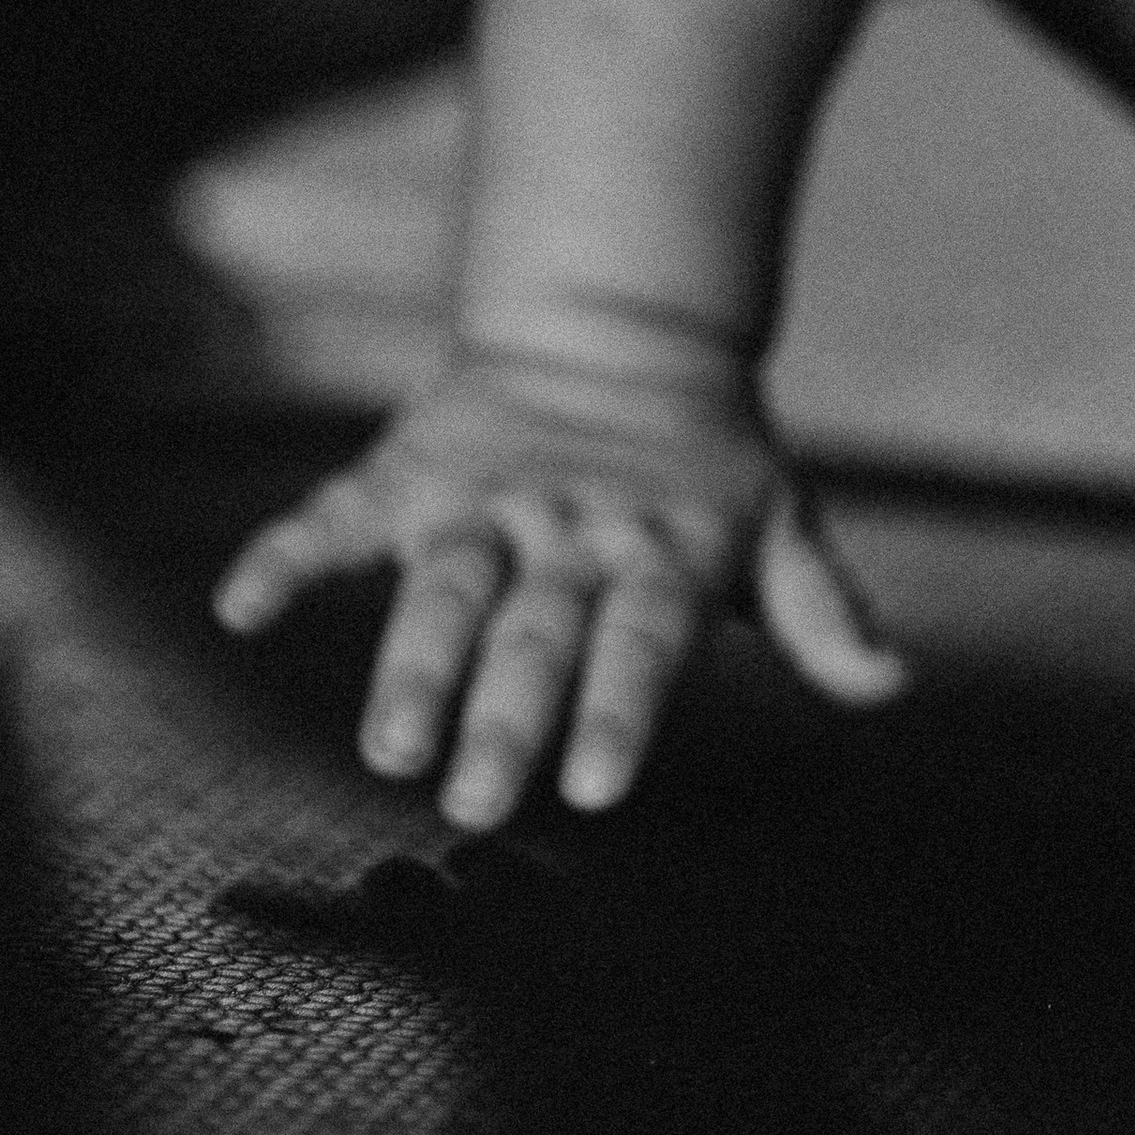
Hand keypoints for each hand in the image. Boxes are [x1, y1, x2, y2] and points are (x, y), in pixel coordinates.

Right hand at [213, 347, 905, 828]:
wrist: (616, 332)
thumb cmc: (704, 466)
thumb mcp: (778, 525)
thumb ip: (822, 612)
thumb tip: (891, 686)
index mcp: (661, 549)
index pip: (643, 636)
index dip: (622, 706)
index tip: (600, 785)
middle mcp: (570, 528)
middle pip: (536, 629)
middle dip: (506, 715)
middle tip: (477, 801)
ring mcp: (486, 501)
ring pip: (443, 585)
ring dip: (412, 663)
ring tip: (389, 745)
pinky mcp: (413, 474)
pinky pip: (340, 513)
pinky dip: (288, 556)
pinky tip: (243, 606)